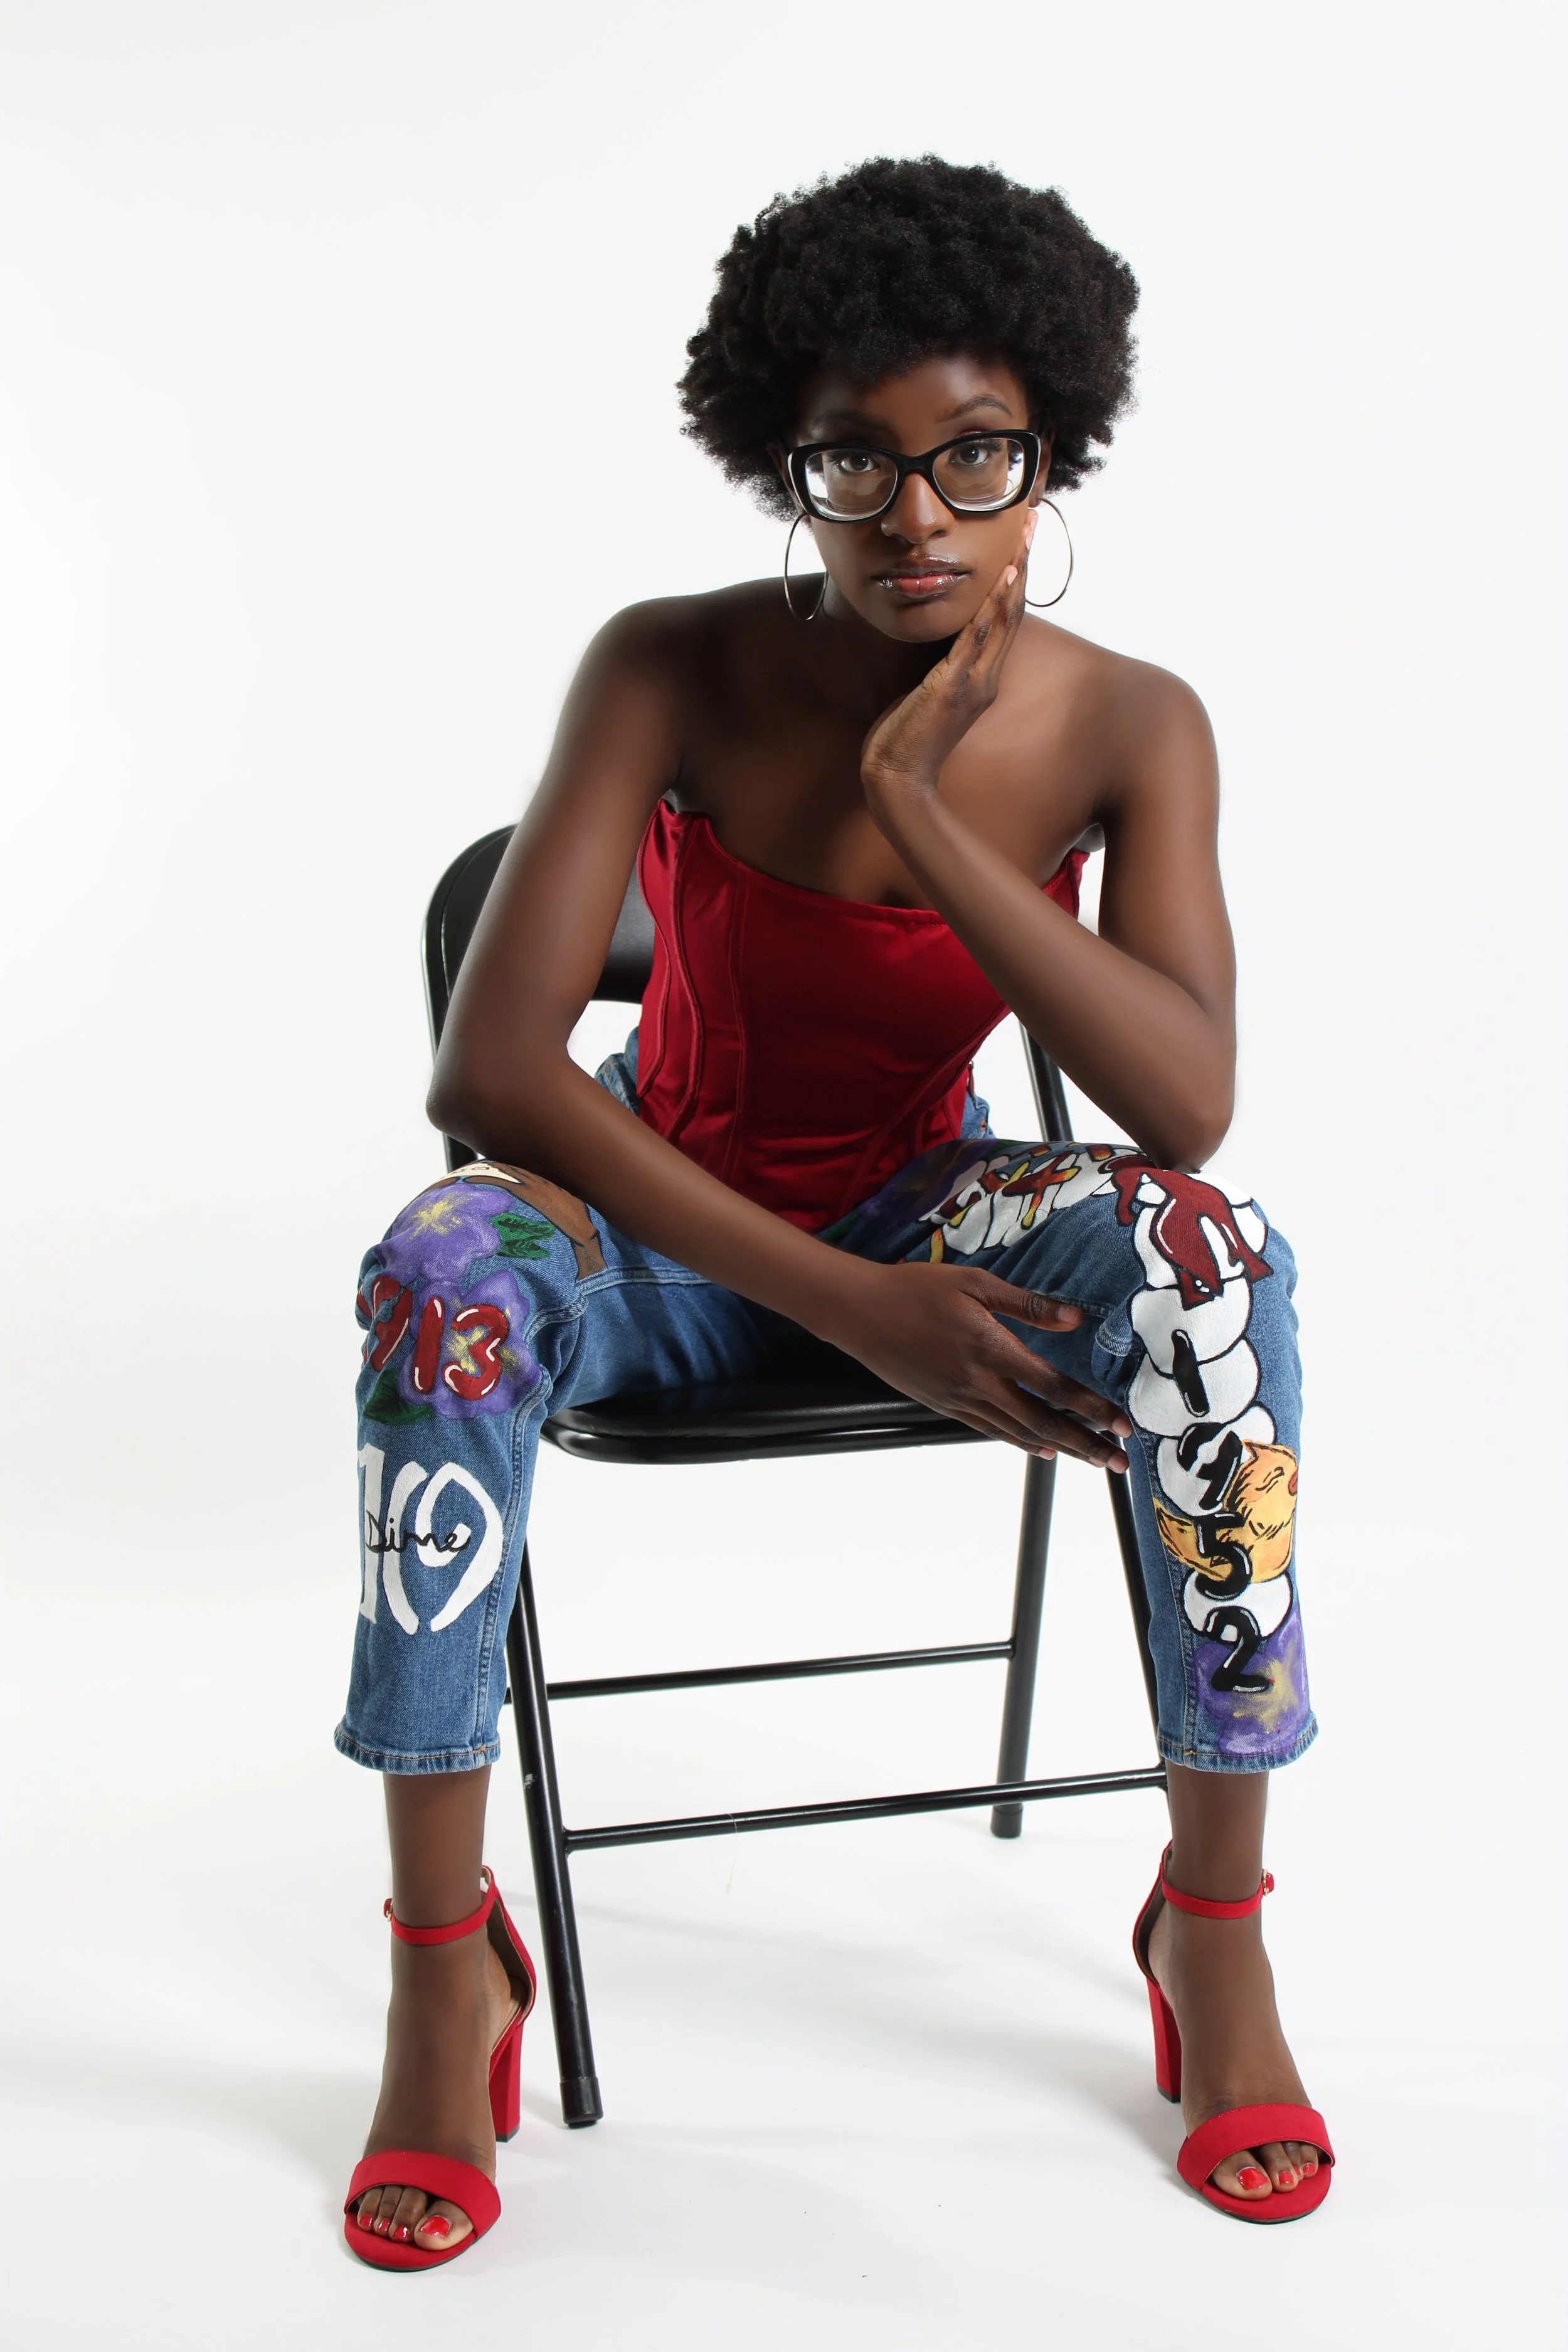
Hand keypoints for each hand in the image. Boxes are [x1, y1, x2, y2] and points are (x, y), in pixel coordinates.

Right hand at [829, 1257, 1130, 1467]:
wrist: (859, 1312)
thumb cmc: (916, 1289)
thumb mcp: (975, 1283)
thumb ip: (1027, 1305)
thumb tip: (1075, 1318)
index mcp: (991, 1348)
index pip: (1054, 1386)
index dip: (1092, 1408)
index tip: (1122, 1424)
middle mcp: (978, 1382)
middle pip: (1043, 1422)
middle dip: (1086, 1444)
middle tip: (1120, 1463)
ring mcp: (960, 1399)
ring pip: (1019, 1433)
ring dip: (1061, 1449)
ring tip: (1091, 1461)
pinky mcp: (944, 1406)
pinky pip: (991, 1430)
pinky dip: (1021, 1443)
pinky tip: (1042, 1449)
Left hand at [861, 510, 1035, 798]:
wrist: (896, 780)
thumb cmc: (904, 742)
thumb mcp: (926, 697)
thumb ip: (938, 672)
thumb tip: (932, 651)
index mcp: (981, 680)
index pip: (1003, 622)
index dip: (1014, 582)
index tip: (1020, 546)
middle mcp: (985, 678)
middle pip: (1012, 612)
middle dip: (1022, 564)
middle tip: (1031, 523)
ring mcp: (972, 682)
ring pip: (1002, 620)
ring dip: (1014, 576)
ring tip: (1024, 540)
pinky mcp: (952, 687)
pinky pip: (976, 639)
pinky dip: (991, 608)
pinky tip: (1003, 580)